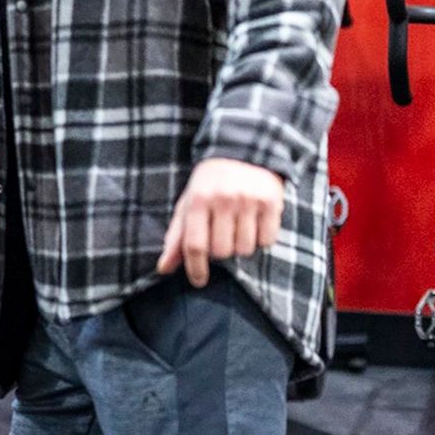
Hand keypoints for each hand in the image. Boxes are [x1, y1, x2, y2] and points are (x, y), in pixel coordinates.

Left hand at [156, 158, 284, 287]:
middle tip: (221, 237)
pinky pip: (267, 240)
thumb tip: (163, 269)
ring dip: (240, 247)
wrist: (242, 153)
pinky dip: (260, 240)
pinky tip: (254, 226)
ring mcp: (249, 200)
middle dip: (219, 252)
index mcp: (198, 201)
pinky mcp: (271, 201)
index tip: (199, 281)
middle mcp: (223, 199)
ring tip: (237, 229)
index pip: (195, 245)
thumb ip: (176, 238)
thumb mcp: (187, 206)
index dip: (195, 268)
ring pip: (245, 249)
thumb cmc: (209, 186)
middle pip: (221, 251)